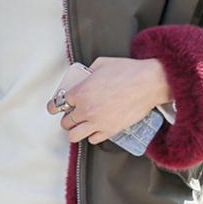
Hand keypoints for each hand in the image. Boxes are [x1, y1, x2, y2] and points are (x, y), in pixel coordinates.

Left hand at [46, 56, 172, 144]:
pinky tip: (94, 128)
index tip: (54, 107)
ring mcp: (97, 122)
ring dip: (75, 131)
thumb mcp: (101, 64)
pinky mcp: (110, 130)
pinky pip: (93, 139)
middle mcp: (85, 109)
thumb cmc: (128, 71)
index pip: (57, 104)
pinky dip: (92, 135)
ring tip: (79, 126)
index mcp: (80, 92)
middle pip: (65, 122)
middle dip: (66, 118)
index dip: (54, 106)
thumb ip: (88, 72)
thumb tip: (84, 76)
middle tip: (71, 115)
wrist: (149, 83)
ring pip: (74, 136)